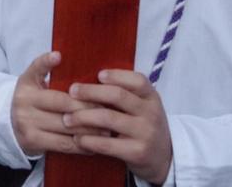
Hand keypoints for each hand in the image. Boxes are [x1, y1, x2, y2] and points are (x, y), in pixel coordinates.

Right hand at [11, 51, 103, 156]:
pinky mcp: (32, 141)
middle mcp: (23, 101)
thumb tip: (66, 58)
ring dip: (90, 128)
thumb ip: (47, 72)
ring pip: (65, 125)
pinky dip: (82, 144)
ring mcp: (26, 122)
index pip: (36, 69)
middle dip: (88, 106)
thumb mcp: (34, 83)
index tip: (58, 56)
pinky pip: (63, 144)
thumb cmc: (33, 102)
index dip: (46, 62)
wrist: (11, 126)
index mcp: (26, 83)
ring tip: (108, 128)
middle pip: (62, 102)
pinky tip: (95, 143)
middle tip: (108, 108)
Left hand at [66, 69, 173, 184]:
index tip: (97, 74)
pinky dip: (89, 140)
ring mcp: (145, 133)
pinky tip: (77, 139)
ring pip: (109, 118)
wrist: (164, 158)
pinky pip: (108, 144)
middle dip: (91, 92)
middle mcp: (151, 113)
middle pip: (118, 96)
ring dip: (83, 117)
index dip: (116, 75)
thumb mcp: (142, 106)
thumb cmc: (143, 125)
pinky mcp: (138, 153)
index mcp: (151, 97)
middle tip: (72, 91)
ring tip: (67, 118)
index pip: (137, 80)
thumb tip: (87, 77)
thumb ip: (124, 93)